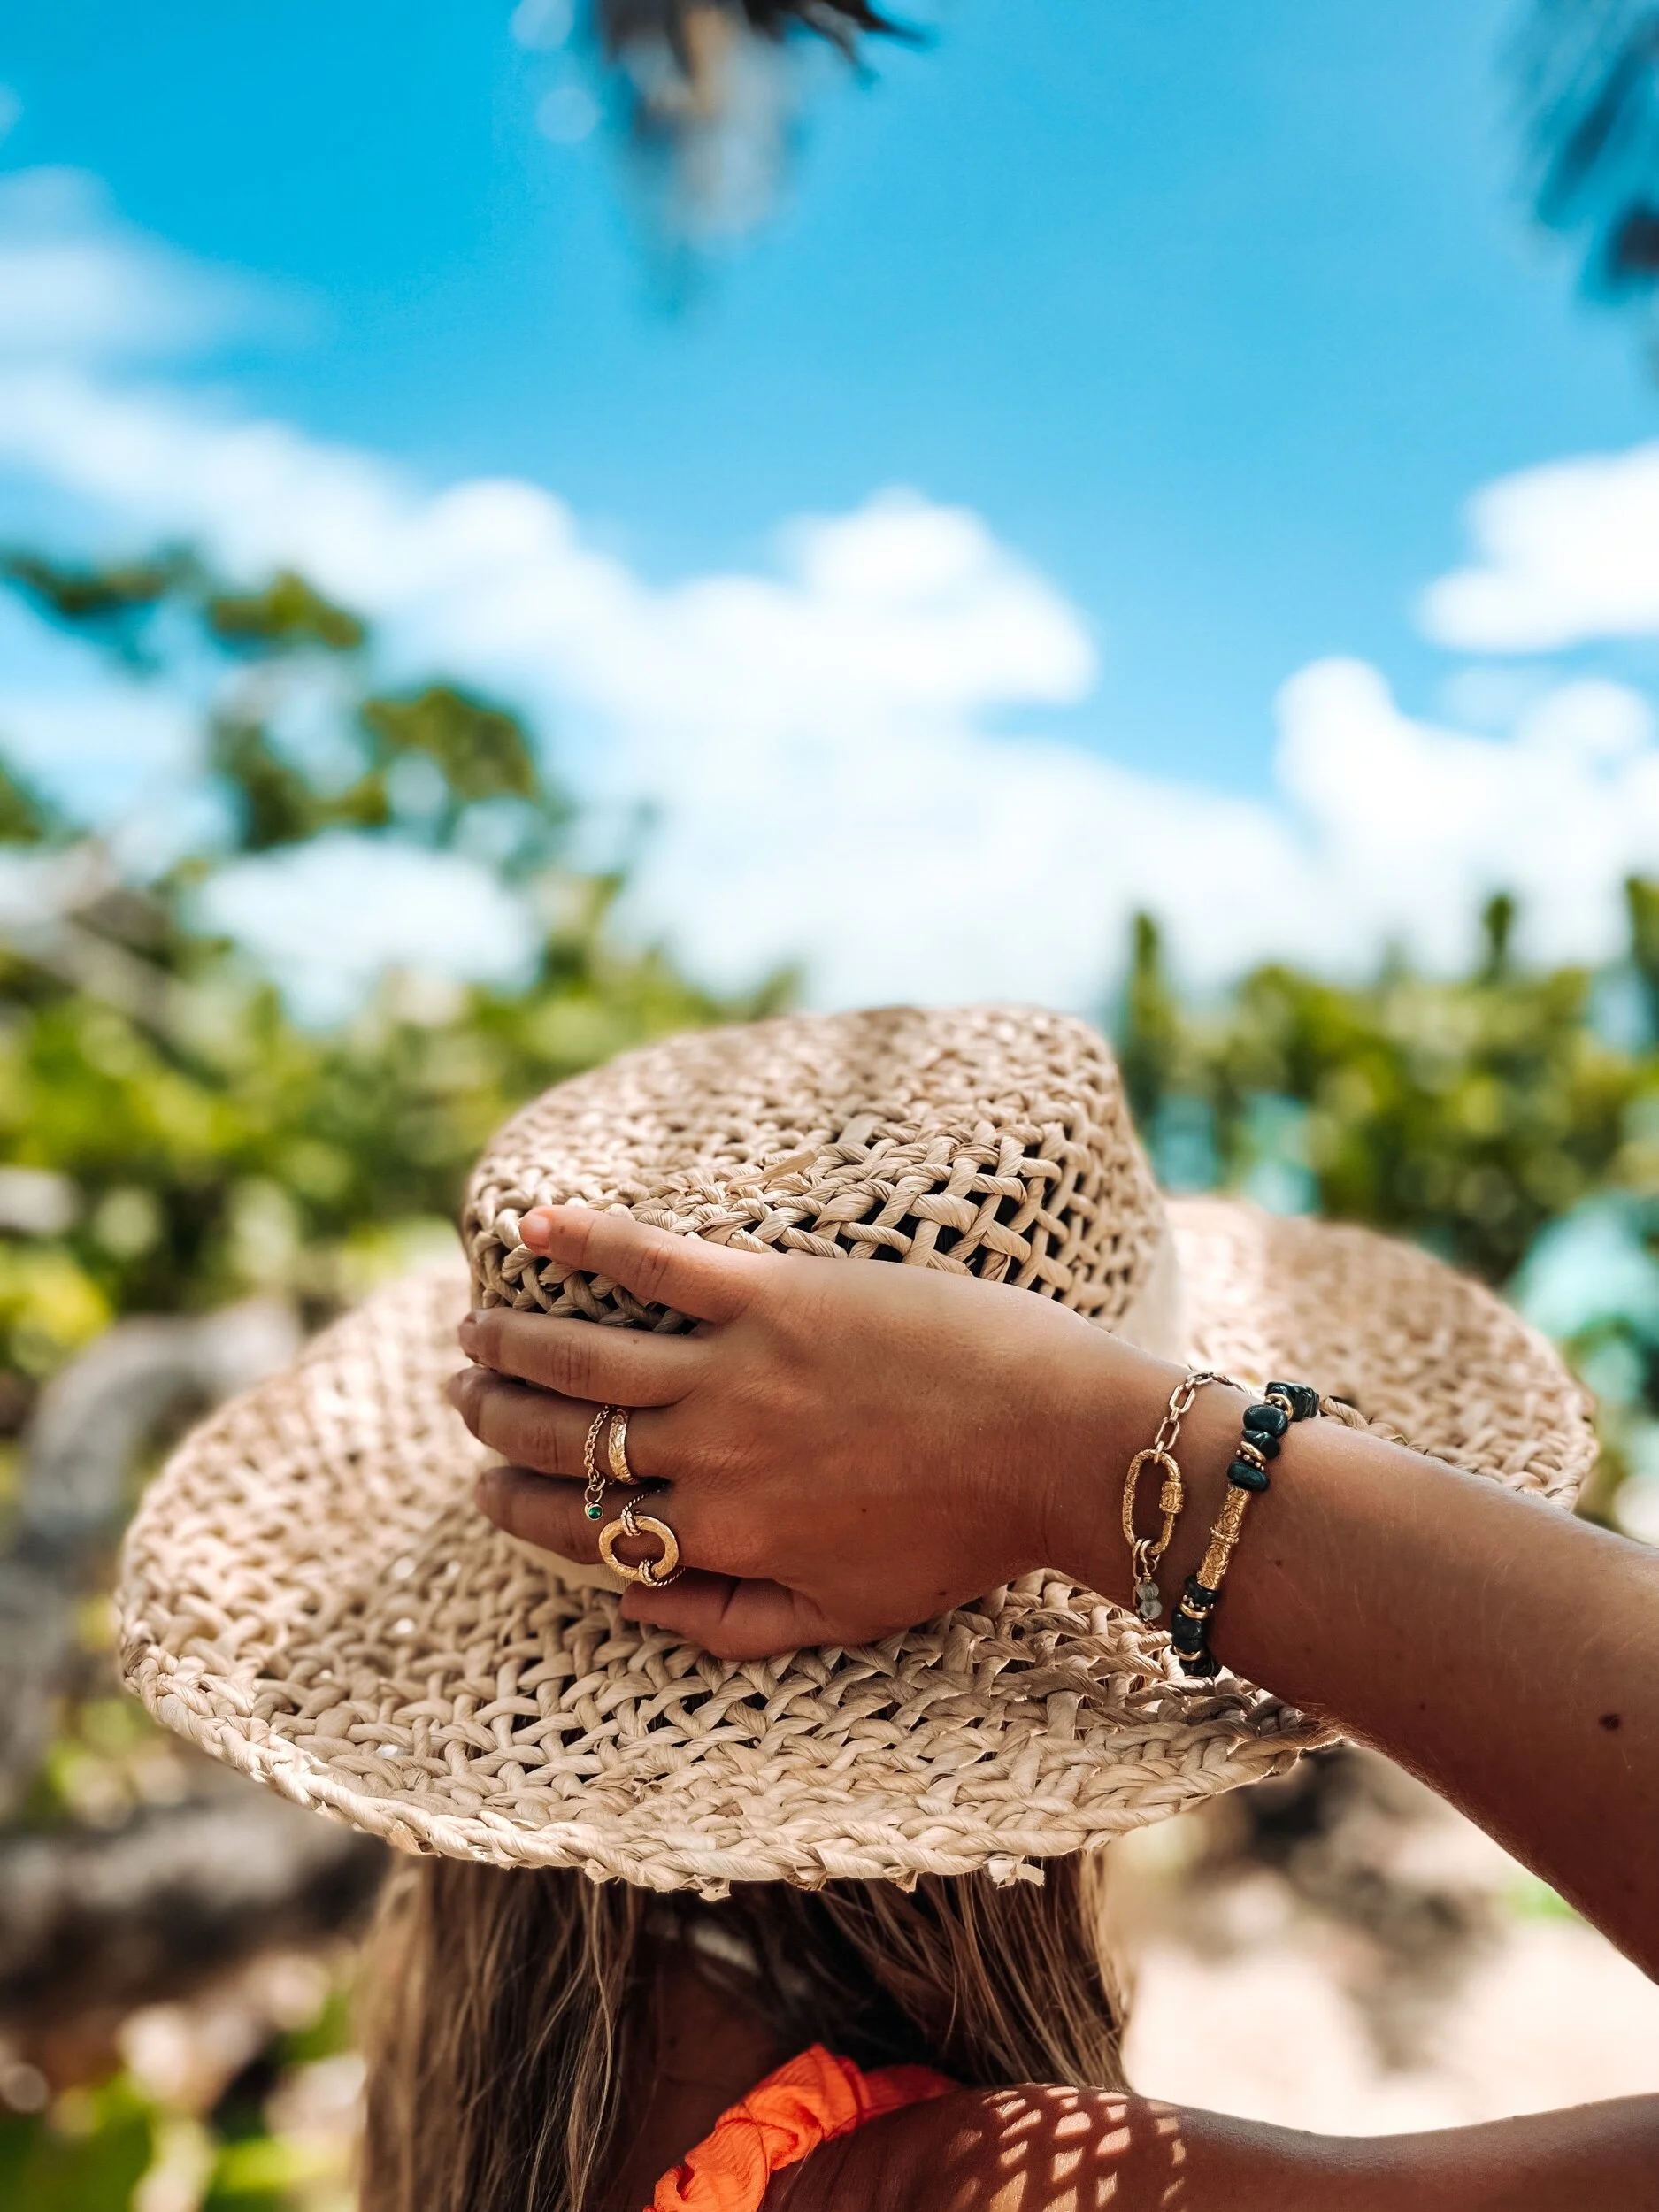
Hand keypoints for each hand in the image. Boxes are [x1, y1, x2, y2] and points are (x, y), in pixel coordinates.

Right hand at [450, 1204, 1174, 1658]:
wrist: (1059, 1446)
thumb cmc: (965, 1535)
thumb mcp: (846, 1615)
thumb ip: (730, 1623)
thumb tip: (632, 1603)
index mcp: (723, 1537)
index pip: (582, 1528)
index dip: (517, 1508)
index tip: (482, 1489)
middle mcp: (709, 1455)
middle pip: (564, 1438)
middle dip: (494, 1420)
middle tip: (462, 1393)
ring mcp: (737, 1370)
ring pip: (584, 1356)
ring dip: (514, 1341)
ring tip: (475, 1328)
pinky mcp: (777, 1294)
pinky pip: (657, 1263)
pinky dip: (588, 1240)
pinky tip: (535, 1224)